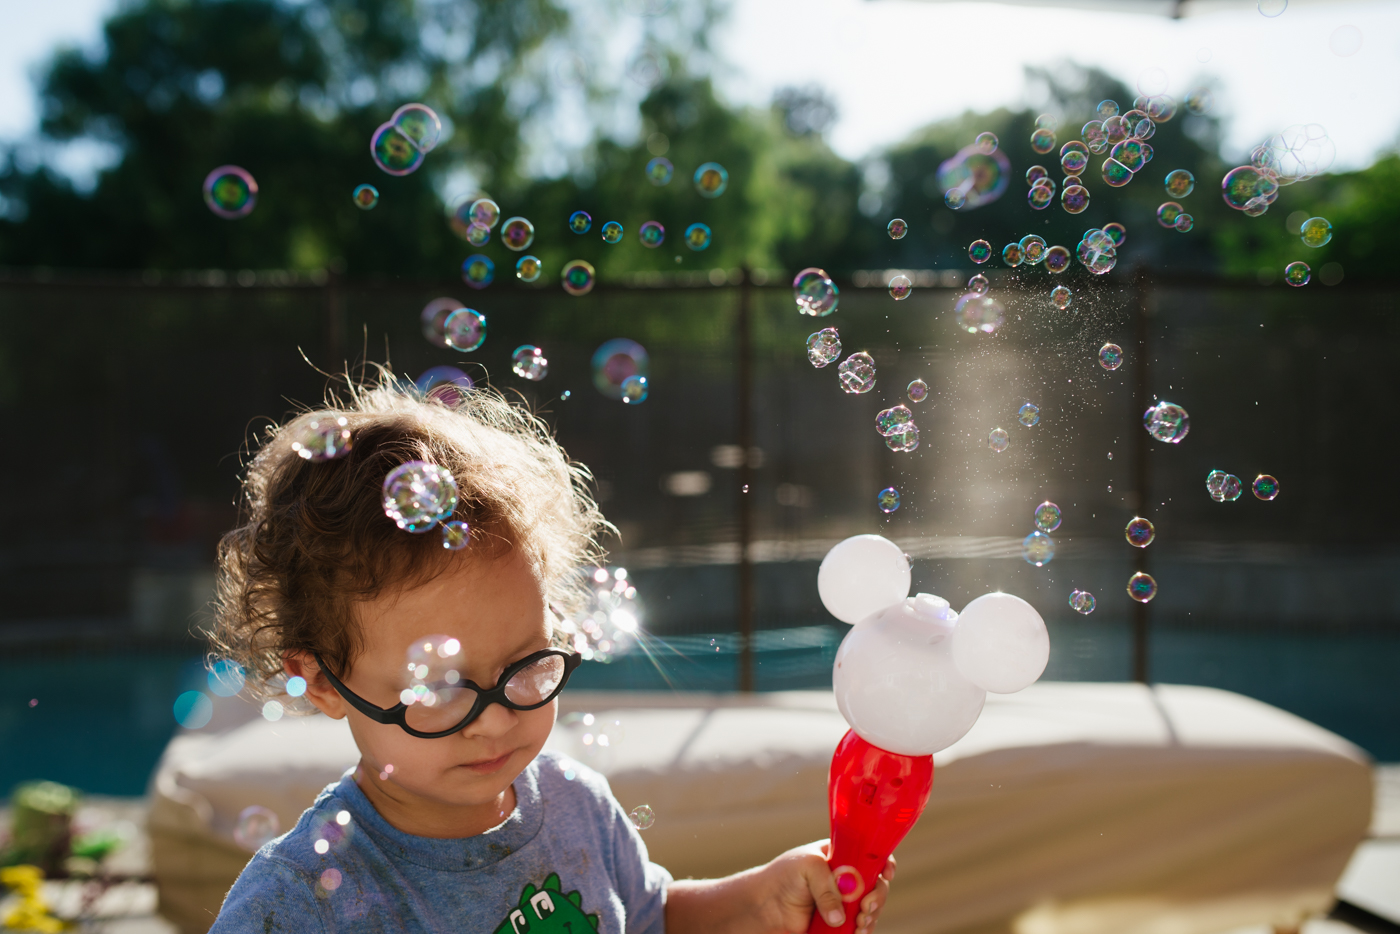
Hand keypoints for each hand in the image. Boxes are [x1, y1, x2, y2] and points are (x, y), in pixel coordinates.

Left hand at [760, 840, 895, 933]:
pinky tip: (856, 933)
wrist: (763, 906)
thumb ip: (827, 886)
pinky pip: (860, 929)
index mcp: (842, 857)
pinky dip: (862, 932)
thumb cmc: (783, 877)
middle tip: (866, 906)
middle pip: (877, 886)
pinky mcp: (840, 925)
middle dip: (877, 896)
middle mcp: (848, 880)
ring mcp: (845, 903)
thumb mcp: (806, 868)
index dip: (884, 863)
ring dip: (871, 917)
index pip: (872, 856)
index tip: (886, 874)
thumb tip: (840, 917)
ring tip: (858, 923)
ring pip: (871, 910)